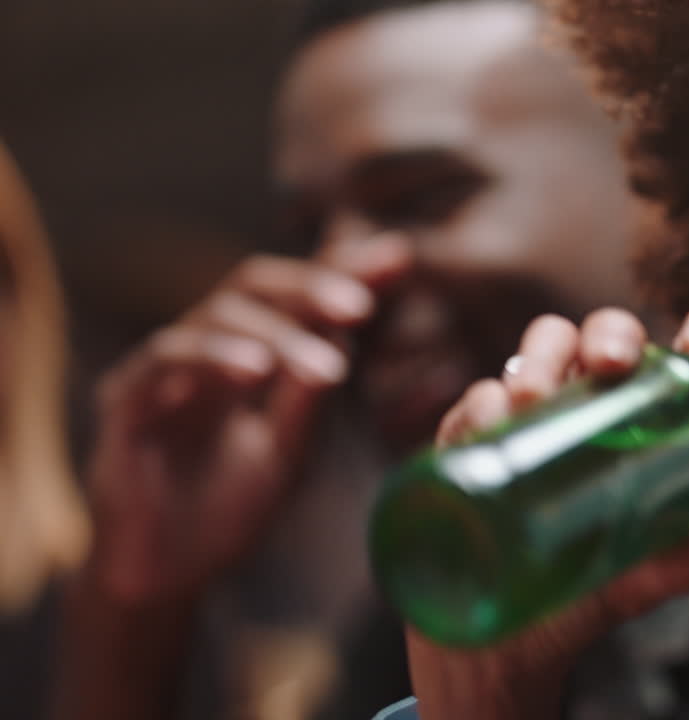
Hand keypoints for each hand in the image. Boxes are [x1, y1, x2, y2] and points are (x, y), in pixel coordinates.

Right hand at [83, 233, 412, 606]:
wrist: (165, 579)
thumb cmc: (225, 512)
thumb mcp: (289, 452)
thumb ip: (312, 396)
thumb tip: (348, 332)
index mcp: (243, 354)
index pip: (293, 296)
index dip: (341, 271)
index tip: (397, 258)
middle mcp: (200, 349)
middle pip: (252, 284)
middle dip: (310, 285)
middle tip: (360, 303)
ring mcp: (159, 371)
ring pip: (214, 315)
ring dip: (275, 332)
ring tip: (326, 365)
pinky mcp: (124, 403)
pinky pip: (165, 359)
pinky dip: (214, 355)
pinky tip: (256, 371)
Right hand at [407, 300, 688, 719]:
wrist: (486, 660)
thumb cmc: (569, 611)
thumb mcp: (626, 589)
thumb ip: (673, 568)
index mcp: (642, 432)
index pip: (682, 363)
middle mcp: (588, 414)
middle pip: (602, 340)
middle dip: (607, 334)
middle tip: (609, 364)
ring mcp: (529, 425)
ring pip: (535, 354)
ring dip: (537, 359)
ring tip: (531, 398)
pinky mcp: (471, 447)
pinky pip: (473, 404)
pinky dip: (481, 402)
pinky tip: (489, 423)